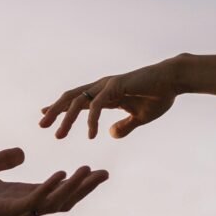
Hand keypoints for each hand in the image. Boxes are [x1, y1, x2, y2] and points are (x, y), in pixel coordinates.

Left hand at [0, 148, 108, 215]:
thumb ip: (2, 160)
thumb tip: (22, 153)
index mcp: (18, 195)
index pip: (55, 190)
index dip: (76, 182)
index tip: (96, 170)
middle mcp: (19, 205)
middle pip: (61, 200)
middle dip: (83, 188)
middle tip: (104, 174)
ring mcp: (12, 211)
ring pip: (51, 202)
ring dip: (72, 188)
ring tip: (88, 171)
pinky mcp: (1, 212)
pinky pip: (31, 201)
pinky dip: (48, 188)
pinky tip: (61, 174)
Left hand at [39, 58, 180, 138]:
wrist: (174, 81)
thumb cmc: (158, 96)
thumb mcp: (139, 118)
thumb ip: (125, 126)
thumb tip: (111, 134)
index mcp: (105, 94)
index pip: (76, 101)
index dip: (60, 109)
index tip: (44, 117)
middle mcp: (102, 88)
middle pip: (70, 98)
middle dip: (54, 111)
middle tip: (42, 125)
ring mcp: (107, 85)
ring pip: (78, 100)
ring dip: (65, 118)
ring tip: (58, 134)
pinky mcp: (116, 86)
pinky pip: (97, 104)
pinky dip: (91, 120)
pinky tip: (90, 134)